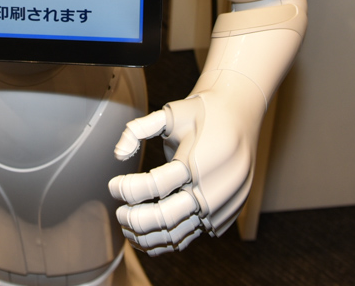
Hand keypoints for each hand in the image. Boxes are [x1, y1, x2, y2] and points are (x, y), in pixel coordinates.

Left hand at [109, 86, 261, 255]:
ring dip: (147, 237)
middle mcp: (210, 189)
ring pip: (177, 234)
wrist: (242, 119)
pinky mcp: (223, 218)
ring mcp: (218, 207)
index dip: (127, 189)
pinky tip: (147, 235)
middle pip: (165, 218)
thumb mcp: (170, 112)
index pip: (154, 186)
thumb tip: (118, 154)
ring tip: (128, 227)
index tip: (112, 185)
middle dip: (135, 219)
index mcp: (196, 161)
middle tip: (119, 214)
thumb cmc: (203, 114)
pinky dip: (166, 241)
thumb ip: (138, 129)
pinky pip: (190, 237)